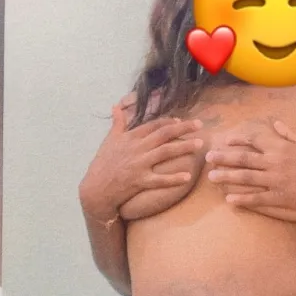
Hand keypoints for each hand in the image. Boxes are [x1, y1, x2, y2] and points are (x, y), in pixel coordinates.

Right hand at [79, 104, 203, 220]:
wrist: (96, 188)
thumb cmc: (103, 164)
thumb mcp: (109, 141)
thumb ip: (117, 123)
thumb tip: (116, 107)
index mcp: (130, 137)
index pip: (153, 125)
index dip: (169, 121)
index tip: (181, 120)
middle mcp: (137, 148)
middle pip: (164, 135)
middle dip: (183, 128)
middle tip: (200, 125)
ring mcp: (139, 164)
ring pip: (165, 153)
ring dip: (184, 147)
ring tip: (200, 144)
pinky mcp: (140, 181)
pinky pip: (160, 180)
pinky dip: (173, 178)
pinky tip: (187, 177)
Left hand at [206, 121, 295, 220]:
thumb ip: (289, 132)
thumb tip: (275, 123)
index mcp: (282, 147)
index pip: (255, 139)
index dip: (238, 139)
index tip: (225, 140)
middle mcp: (276, 162)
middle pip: (244, 159)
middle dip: (224, 158)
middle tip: (208, 158)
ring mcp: (277, 181)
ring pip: (246, 178)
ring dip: (227, 177)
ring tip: (211, 178)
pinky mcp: (280, 197)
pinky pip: (257, 199)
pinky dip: (242, 199)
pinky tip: (229, 200)